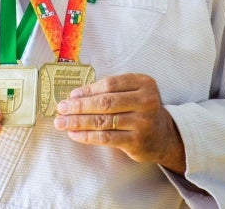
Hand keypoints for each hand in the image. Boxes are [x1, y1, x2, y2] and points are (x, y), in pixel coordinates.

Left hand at [53, 73, 184, 172]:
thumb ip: (109, 91)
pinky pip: (106, 137)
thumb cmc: (140, 110)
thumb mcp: (132, 93)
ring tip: (62, 122)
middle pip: (105, 102)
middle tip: (61, 109)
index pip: (110, 84)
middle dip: (79, 106)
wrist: (163, 136)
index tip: (71, 95)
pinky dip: (87, 136)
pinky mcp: (137, 141)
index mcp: (144, 83)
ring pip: (103, 121)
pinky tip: (74, 134)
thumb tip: (75, 96)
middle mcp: (146, 101)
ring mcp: (143, 122)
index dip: (88, 90)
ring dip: (78, 122)